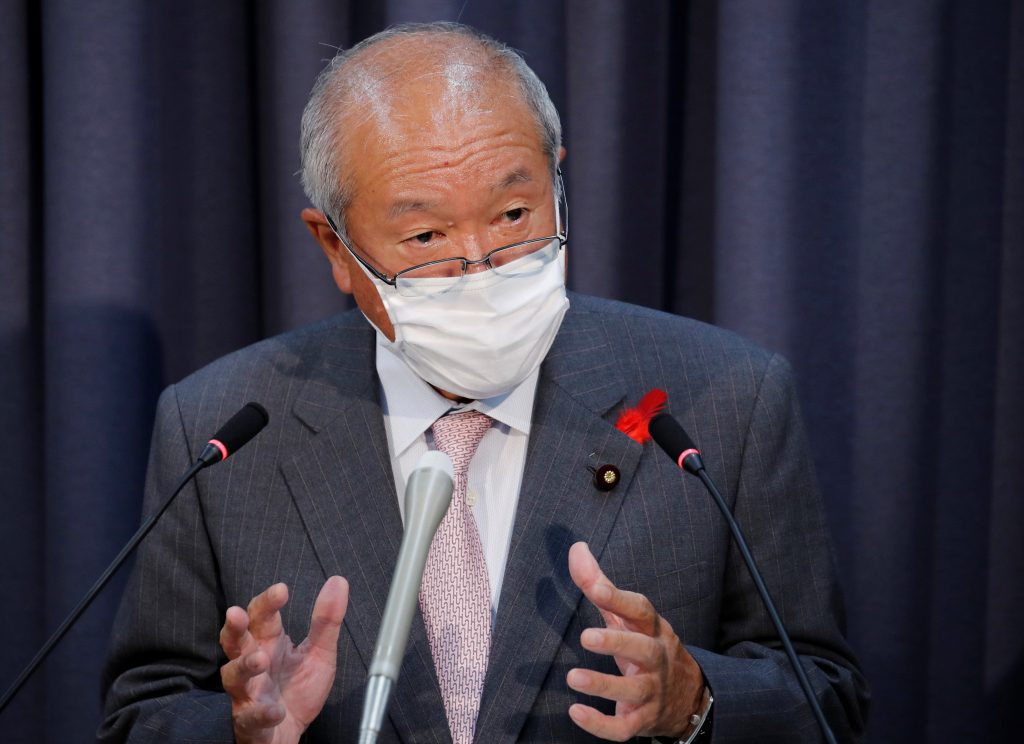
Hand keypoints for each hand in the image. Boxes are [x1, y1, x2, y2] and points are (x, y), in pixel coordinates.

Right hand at [219, 576, 348, 743]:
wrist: (291, 732)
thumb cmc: (298, 689)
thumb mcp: (320, 653)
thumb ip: (326, 620)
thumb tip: (338, 581)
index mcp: (269, 643)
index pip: (261, 616)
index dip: (267, 602)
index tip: (281, 590)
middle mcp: (253, 664)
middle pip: (235, 641)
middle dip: (234, 627)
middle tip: (236, 613)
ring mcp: (248, 693)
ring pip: (233, 676)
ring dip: (243, 666)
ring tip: (260, 659)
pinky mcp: (251, 721)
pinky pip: (250, 716)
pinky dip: (261, 713)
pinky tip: (275, 710)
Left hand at [566, 542, 703, 740]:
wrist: (688, 697)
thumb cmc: (647, 647)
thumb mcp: (629, 617)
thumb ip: (601, 585)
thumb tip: (576, 549)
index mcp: (652, 630)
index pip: (640, 610)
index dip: (619, 599)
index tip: (596, 588)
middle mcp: (655, 659)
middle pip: (642, 649)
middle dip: (616, 642)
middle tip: (587, 637)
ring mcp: (651, 692)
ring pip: (632, 691)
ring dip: (603, 685)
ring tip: (573, 677)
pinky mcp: (642, 721)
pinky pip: (623, 729)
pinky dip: (601, 724)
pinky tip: (576, 712)